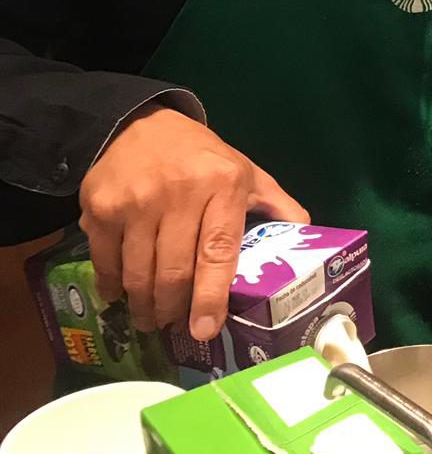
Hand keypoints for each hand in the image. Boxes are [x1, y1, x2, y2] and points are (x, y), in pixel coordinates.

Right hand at [79, 105, 307, 341]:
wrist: (140, 125)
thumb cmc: (202, 158)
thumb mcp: (247, 172)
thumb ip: (278, 206)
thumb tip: (309, 239)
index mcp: (223, 185)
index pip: (218, 251)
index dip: (211, 296)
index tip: (206, 329)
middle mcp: (178, 193)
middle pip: (175, 272)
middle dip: (174, 310)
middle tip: (175, 325)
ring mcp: (136, 201)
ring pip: (139, 275)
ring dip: (145, 306)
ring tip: (151, 316)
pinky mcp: (100, 208)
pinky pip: (106, 264)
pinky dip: (113, 287)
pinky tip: (122, 294)